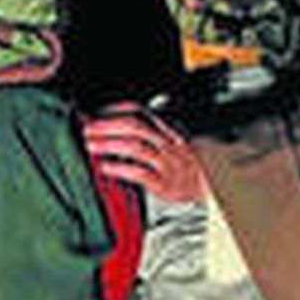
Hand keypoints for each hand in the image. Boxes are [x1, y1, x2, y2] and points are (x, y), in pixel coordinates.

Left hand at [83, 101, 206, 202]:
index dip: (115, 110)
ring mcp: (167, 163)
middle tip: (87, 129)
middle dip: (107, 126)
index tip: (95, 113)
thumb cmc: (184, 167)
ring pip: (136, 147)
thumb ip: (147, 135)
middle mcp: (167, 143)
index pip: (139, 111)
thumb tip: (110, 131)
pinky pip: (140, 172)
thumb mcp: (170, 144)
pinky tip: (106, 167)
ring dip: (109, 144)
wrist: (212, 188)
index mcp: (166, 130)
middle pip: (134, 127)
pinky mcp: (165, 183)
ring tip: (91, 145)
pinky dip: (120, 168)